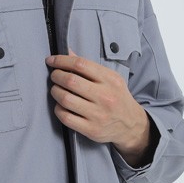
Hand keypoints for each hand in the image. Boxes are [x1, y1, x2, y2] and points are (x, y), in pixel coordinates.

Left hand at [45, 51, 153, 166]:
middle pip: (71, 81)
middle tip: (54, 76)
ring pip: (65, 99)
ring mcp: (98, 114)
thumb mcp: (110, 78)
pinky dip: (58, 109)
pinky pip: (66, 117)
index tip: (52, 60)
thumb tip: (68, 53)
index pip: (81, 64)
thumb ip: (89, 66)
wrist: (131, 124)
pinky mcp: (91, 129)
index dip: (61, 60)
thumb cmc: (117, 98)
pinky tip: (61, 106)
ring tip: (56, 90)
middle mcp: (105, 97)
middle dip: (56, 75)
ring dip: (55, 91)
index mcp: (110, 80)